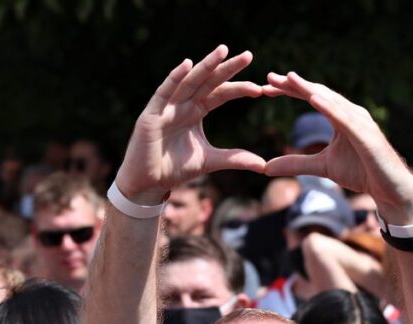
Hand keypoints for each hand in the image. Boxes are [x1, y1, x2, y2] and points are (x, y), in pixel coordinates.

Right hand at [116, 45, 265, 203]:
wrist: (148, 183)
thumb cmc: (174, 169)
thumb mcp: (209, 161)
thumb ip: (234, 159)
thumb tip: (263, 164)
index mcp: (196, 111)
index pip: (220, 94)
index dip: (240, 89)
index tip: (261, 89)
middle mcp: (183, 104)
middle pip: (208, 81)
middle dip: (227, 68)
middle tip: (248, 55)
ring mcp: (167, 107)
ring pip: (189, 81)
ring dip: (205, 65)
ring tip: (222, 50)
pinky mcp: (152, 115)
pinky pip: (164, 92)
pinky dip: (174, 78)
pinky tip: (187, 64)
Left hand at [262, 72, 412, 224]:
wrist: (390, 190)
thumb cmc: (362, 173)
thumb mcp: (322, 167)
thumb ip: (296, 163)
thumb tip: (265, 167)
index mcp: (340, 117)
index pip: (312, 98)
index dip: (289, 91)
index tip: (265, 88)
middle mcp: (351, 113)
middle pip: (319, 93)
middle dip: (295, 85)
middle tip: (270, 77)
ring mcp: (360, 122)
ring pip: (332, 101)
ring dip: (310, 89)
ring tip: (289, 79)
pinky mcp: (367, 135)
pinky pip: (346, 119)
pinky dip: (331, 108)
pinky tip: (315, 99)